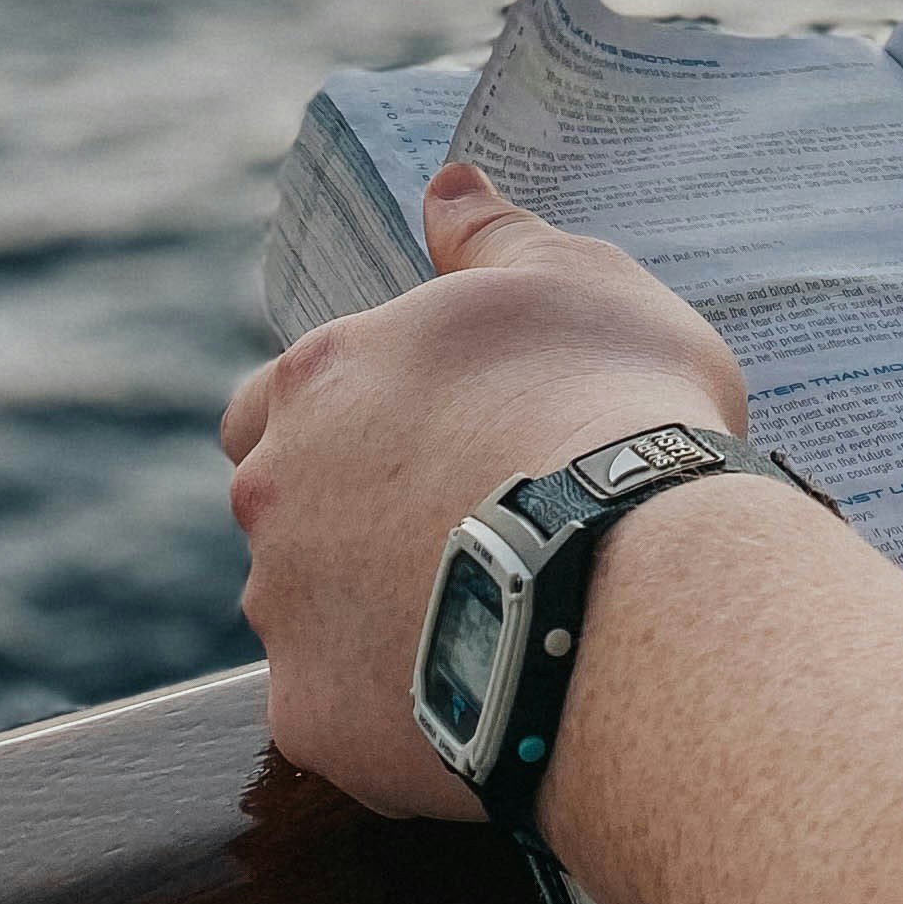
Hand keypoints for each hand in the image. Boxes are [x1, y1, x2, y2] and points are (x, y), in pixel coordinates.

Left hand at [220, 162, 746, 820]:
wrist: (630, 582)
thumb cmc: (612, 408)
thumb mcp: (576, 279)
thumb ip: (493, 235)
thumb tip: (445, 186)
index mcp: (321, 377)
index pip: (274, 398)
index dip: (344, 419)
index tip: (422, 440)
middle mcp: (272, 490)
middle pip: (280, 508)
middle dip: (347, 517)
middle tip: (461, 527)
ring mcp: (283, 612)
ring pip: (304, 613)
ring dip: (370, 611)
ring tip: (487, 614)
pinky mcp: (311, 717)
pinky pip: (341, 710)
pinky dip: (397, 702)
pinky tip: (483, 683)